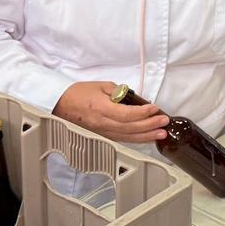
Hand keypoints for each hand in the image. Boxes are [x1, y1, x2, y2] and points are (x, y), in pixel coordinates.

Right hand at [53, 81, 169, 143]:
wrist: (60, 104)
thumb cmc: (78, 93)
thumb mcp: (100, 86)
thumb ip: (119, 92)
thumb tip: (134, 99)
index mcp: (101, 109)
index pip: (126, 114)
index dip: (143, 113)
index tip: (155, 108)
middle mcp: (102, 123)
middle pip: (130, 128)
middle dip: (150, 126)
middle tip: (164, 122)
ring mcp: (102, 132)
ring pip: (127, 137)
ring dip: (146, 136)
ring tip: (161, 134)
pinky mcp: (102, 136)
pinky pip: (122, 139)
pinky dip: (136, 139)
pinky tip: (146, 137)